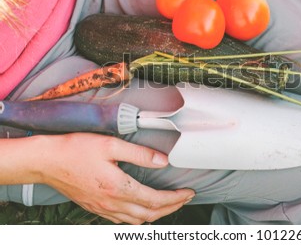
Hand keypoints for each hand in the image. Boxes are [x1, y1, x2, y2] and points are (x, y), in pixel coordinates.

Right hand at [38, 133, 194, 223]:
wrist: (46, 162)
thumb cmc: (75, 150)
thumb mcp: (110, 145)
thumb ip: (139, 154)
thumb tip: (163, 161)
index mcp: (118, 188)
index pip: (155, 199)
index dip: (175, 198)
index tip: (188, 192)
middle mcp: (111, 203)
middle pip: (149, 214)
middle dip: (171, 208)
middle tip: (185, 199)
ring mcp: (102, 208)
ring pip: (136, 221)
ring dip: (157, 214)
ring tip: (169, 204)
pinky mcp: (95, 207)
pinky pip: (121, 220)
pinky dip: (138, 217)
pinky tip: (141, 209)